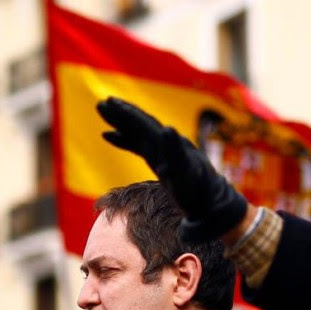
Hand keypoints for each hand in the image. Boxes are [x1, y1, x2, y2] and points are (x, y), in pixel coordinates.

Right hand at [96, 97, 247, 242]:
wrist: (210, 205)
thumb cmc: (198, 193)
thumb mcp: (186, 175)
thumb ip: (176, 153)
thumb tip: (167, 128)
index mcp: (170, 144)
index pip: (146, 125)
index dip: (128, 115)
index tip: (110, 104)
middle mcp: (167, 144)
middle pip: (141, 124)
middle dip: (122, 113)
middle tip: (101, 103)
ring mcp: (163, 152)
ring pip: (138, 132)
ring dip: (121, 123)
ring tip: (103, 112)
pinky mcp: (159, 161)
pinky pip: (138, 146)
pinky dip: (124, 139)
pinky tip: (109, 136)